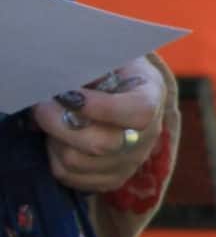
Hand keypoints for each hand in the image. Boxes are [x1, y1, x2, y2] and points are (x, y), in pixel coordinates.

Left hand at [31, 59, 170, 194]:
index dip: (102, 107)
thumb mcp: (108, 57)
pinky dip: (55, 157)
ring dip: (55, 139)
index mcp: (152, 97)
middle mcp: (147, 136)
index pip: (138, 112)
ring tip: (51, 120)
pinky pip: (70, 177)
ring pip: (77, 161)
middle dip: (61, 122)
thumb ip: (88, 64)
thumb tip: (57, 78)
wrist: (124, 91)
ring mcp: (130, 162)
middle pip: (101, 144)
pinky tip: (57, 138)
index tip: (69, 95)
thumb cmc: (111, 70)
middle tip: (41, 104)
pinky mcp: (111, 179)